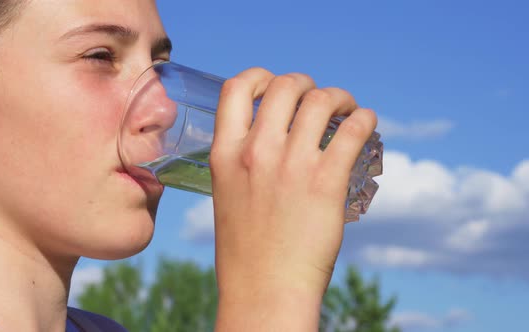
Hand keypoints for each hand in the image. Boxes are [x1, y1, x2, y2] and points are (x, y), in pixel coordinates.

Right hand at [210, 68, 376, 329]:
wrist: (264, 292)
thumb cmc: (246, 251)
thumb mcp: (229, 195)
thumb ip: (243, 163)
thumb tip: (274, 139)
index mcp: (225, 154)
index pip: (235, 88)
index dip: (259, 76)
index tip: (274, 84)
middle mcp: (256, 152)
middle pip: (285, 85)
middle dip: (306, 83)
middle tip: (317, 99)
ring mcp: (291, 165)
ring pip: (320, 100)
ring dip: (339, 96)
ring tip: (346, 109)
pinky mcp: (326, 182)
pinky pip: (353, 131)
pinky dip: (365, 119)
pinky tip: (366, 124)